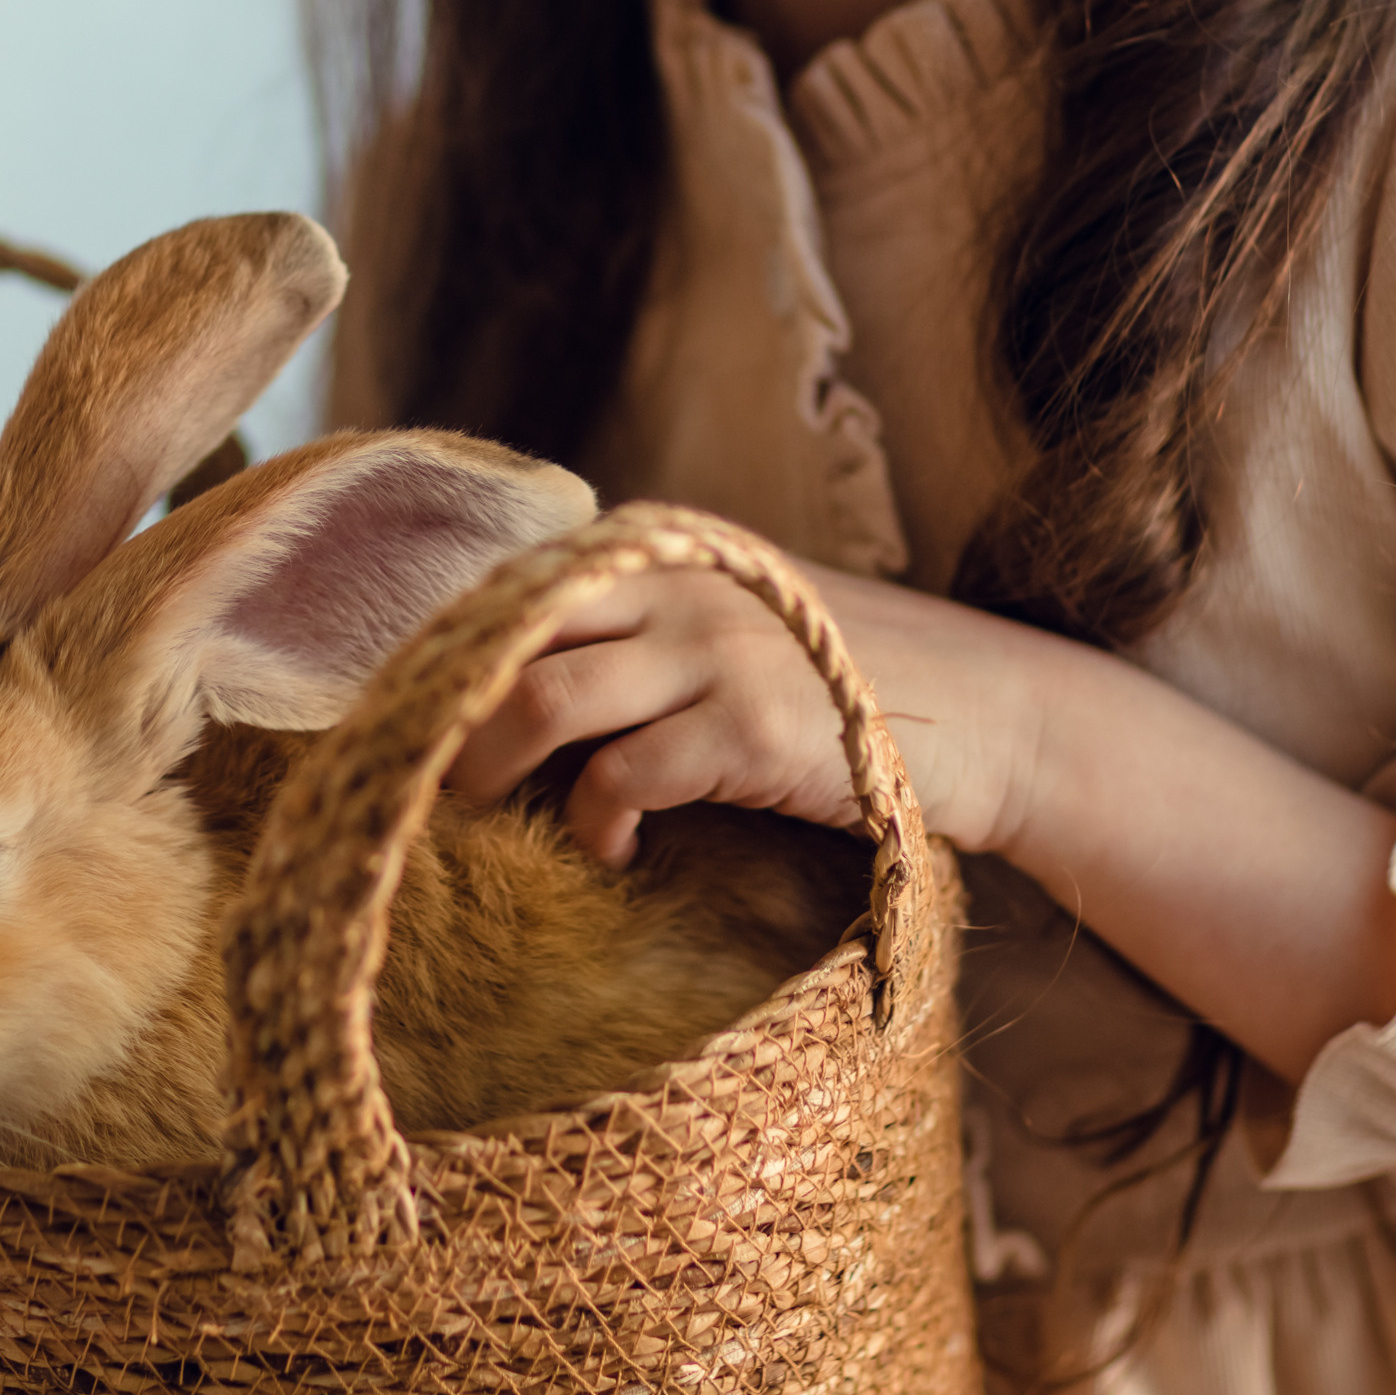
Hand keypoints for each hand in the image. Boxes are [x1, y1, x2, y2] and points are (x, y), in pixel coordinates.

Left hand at [448, 551, 1395, 1083]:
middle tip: (415, 776)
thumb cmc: (853, 681)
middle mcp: (676, 578)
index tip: (401, 717)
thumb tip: (518, 674)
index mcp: (663, 543)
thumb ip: (644, 619)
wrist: (994, 716)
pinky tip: (615, 851)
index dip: (443, 653)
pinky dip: (594, 822)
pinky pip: (617, 779)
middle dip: (438, 708)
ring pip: (535, 697)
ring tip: (481, 814)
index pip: (511, 582)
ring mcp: (711, 648)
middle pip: (499, 631)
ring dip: (490, 766)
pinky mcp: (743, 729)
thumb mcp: (741, 615)